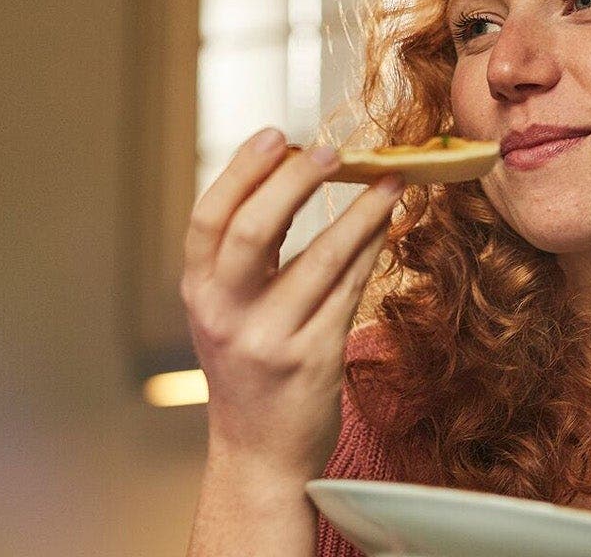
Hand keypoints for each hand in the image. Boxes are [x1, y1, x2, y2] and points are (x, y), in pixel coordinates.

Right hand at [180, 127, 402, 478]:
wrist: (260, 455)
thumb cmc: (250, 369)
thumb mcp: (227, 310)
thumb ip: (244, 254)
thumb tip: (291, 172)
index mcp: (200, 293)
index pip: (210, 219)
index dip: (242, 171)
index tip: (278, 135)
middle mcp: (226, 315)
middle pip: (253, 231)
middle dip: (295, 182)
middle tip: (333, 150)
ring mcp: (270, 339)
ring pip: (319, 259)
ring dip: (360, 211)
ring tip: (390, 179)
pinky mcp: (313, 359)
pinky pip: (350, 289)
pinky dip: (371, 248)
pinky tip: (387, 223)